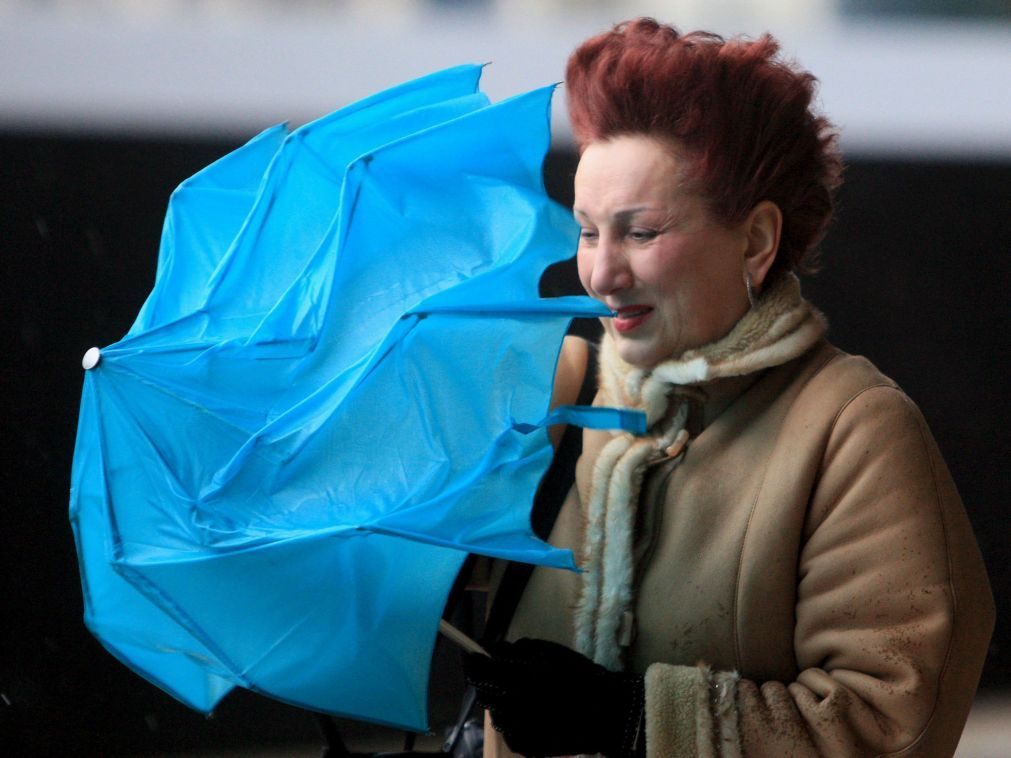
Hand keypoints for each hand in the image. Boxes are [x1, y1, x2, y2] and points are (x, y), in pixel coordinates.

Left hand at [464, 638, 643, 756]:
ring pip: (494, 711)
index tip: (473, 654)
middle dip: (486, 680)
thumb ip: (519, 650)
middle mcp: (514, 704)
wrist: (606, 715)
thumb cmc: (580, 676)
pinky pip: (507, 729)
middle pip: (483, 691)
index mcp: (522, 677)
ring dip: (500, 700)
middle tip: (499, 674)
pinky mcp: (522, 746)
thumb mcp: (551, 652)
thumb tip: (494, 651)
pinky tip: (531, 714)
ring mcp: (517, 729)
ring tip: (520, 695)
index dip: (472, 660)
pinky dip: (513, 719)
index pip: (480, 669)